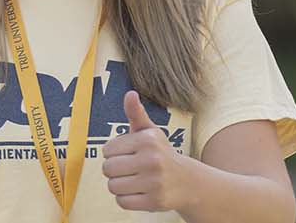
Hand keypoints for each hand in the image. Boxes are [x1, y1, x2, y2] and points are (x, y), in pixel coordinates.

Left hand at [103, 91, 194, 211]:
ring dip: (120, 186)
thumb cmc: (162, 154)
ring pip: (113, 186)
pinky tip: (140, 193)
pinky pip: (122, 202)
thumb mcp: (150, 132)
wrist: (189, 182)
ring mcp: (155, 182)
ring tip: (135, 181)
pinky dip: (127, 199)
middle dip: (115, 171)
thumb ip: (136, 113)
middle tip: (131, 170)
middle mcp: (152, 160)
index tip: (129, 155)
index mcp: (148, 140)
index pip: (107, 150)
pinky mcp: (155, 201)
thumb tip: (130, 94)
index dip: (114, 154)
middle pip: (107, 169)